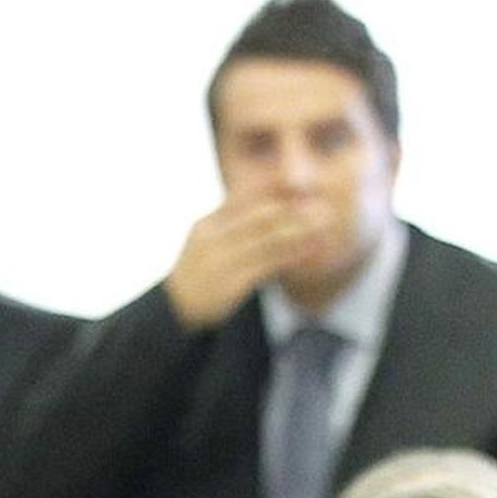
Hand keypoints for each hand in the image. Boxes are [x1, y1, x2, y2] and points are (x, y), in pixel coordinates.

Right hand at [163, 195, 332, 327]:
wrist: (171, 315)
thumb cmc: (196, 278)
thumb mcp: (204, 244)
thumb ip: (229, 224)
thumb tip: (261, 204)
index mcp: (206, 225)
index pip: (243, 197)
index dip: (273, 187)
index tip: (299, 182)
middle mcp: (212, 240)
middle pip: (258, 216)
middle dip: (292, 206)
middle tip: (321, 199)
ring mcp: (220, 263)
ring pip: (267, 240)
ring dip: (299, 229)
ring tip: (325, 221)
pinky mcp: (230, 286)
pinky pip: (268, 265)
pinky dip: (293, 255)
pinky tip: (312, 249)